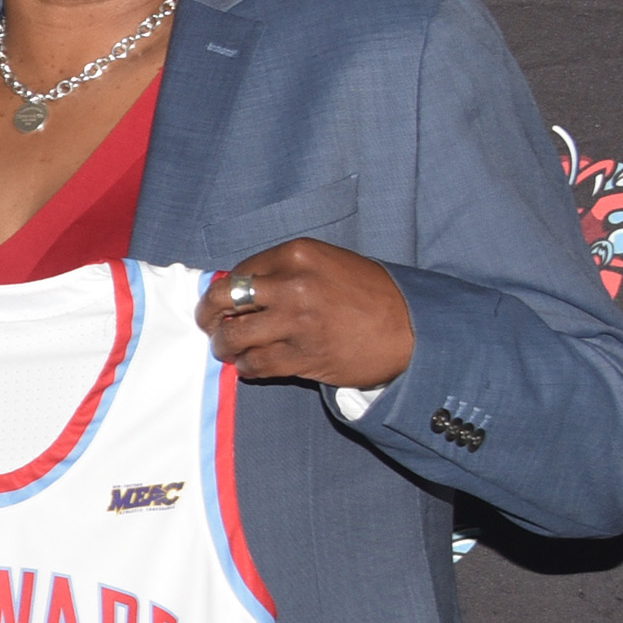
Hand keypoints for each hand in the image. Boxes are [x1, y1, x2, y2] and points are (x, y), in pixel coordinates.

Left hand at [196, 238, 413, 389]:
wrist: (413, 330)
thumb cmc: (372, 296)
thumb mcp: (329, 265)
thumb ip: (286, 273)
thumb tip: (241, 290)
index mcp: (298, 255)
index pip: (238, 271)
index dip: (223, 290)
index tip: (221, 302)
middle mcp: (292, 284)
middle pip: (224, 299)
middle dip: (209, 315)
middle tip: (211, 325)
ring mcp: (295, 322)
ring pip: (233, 336)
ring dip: (225, 346)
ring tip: (230, 349)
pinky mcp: (302, 356)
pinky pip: (255, 365)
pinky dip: (247, 367)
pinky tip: (252, 365)